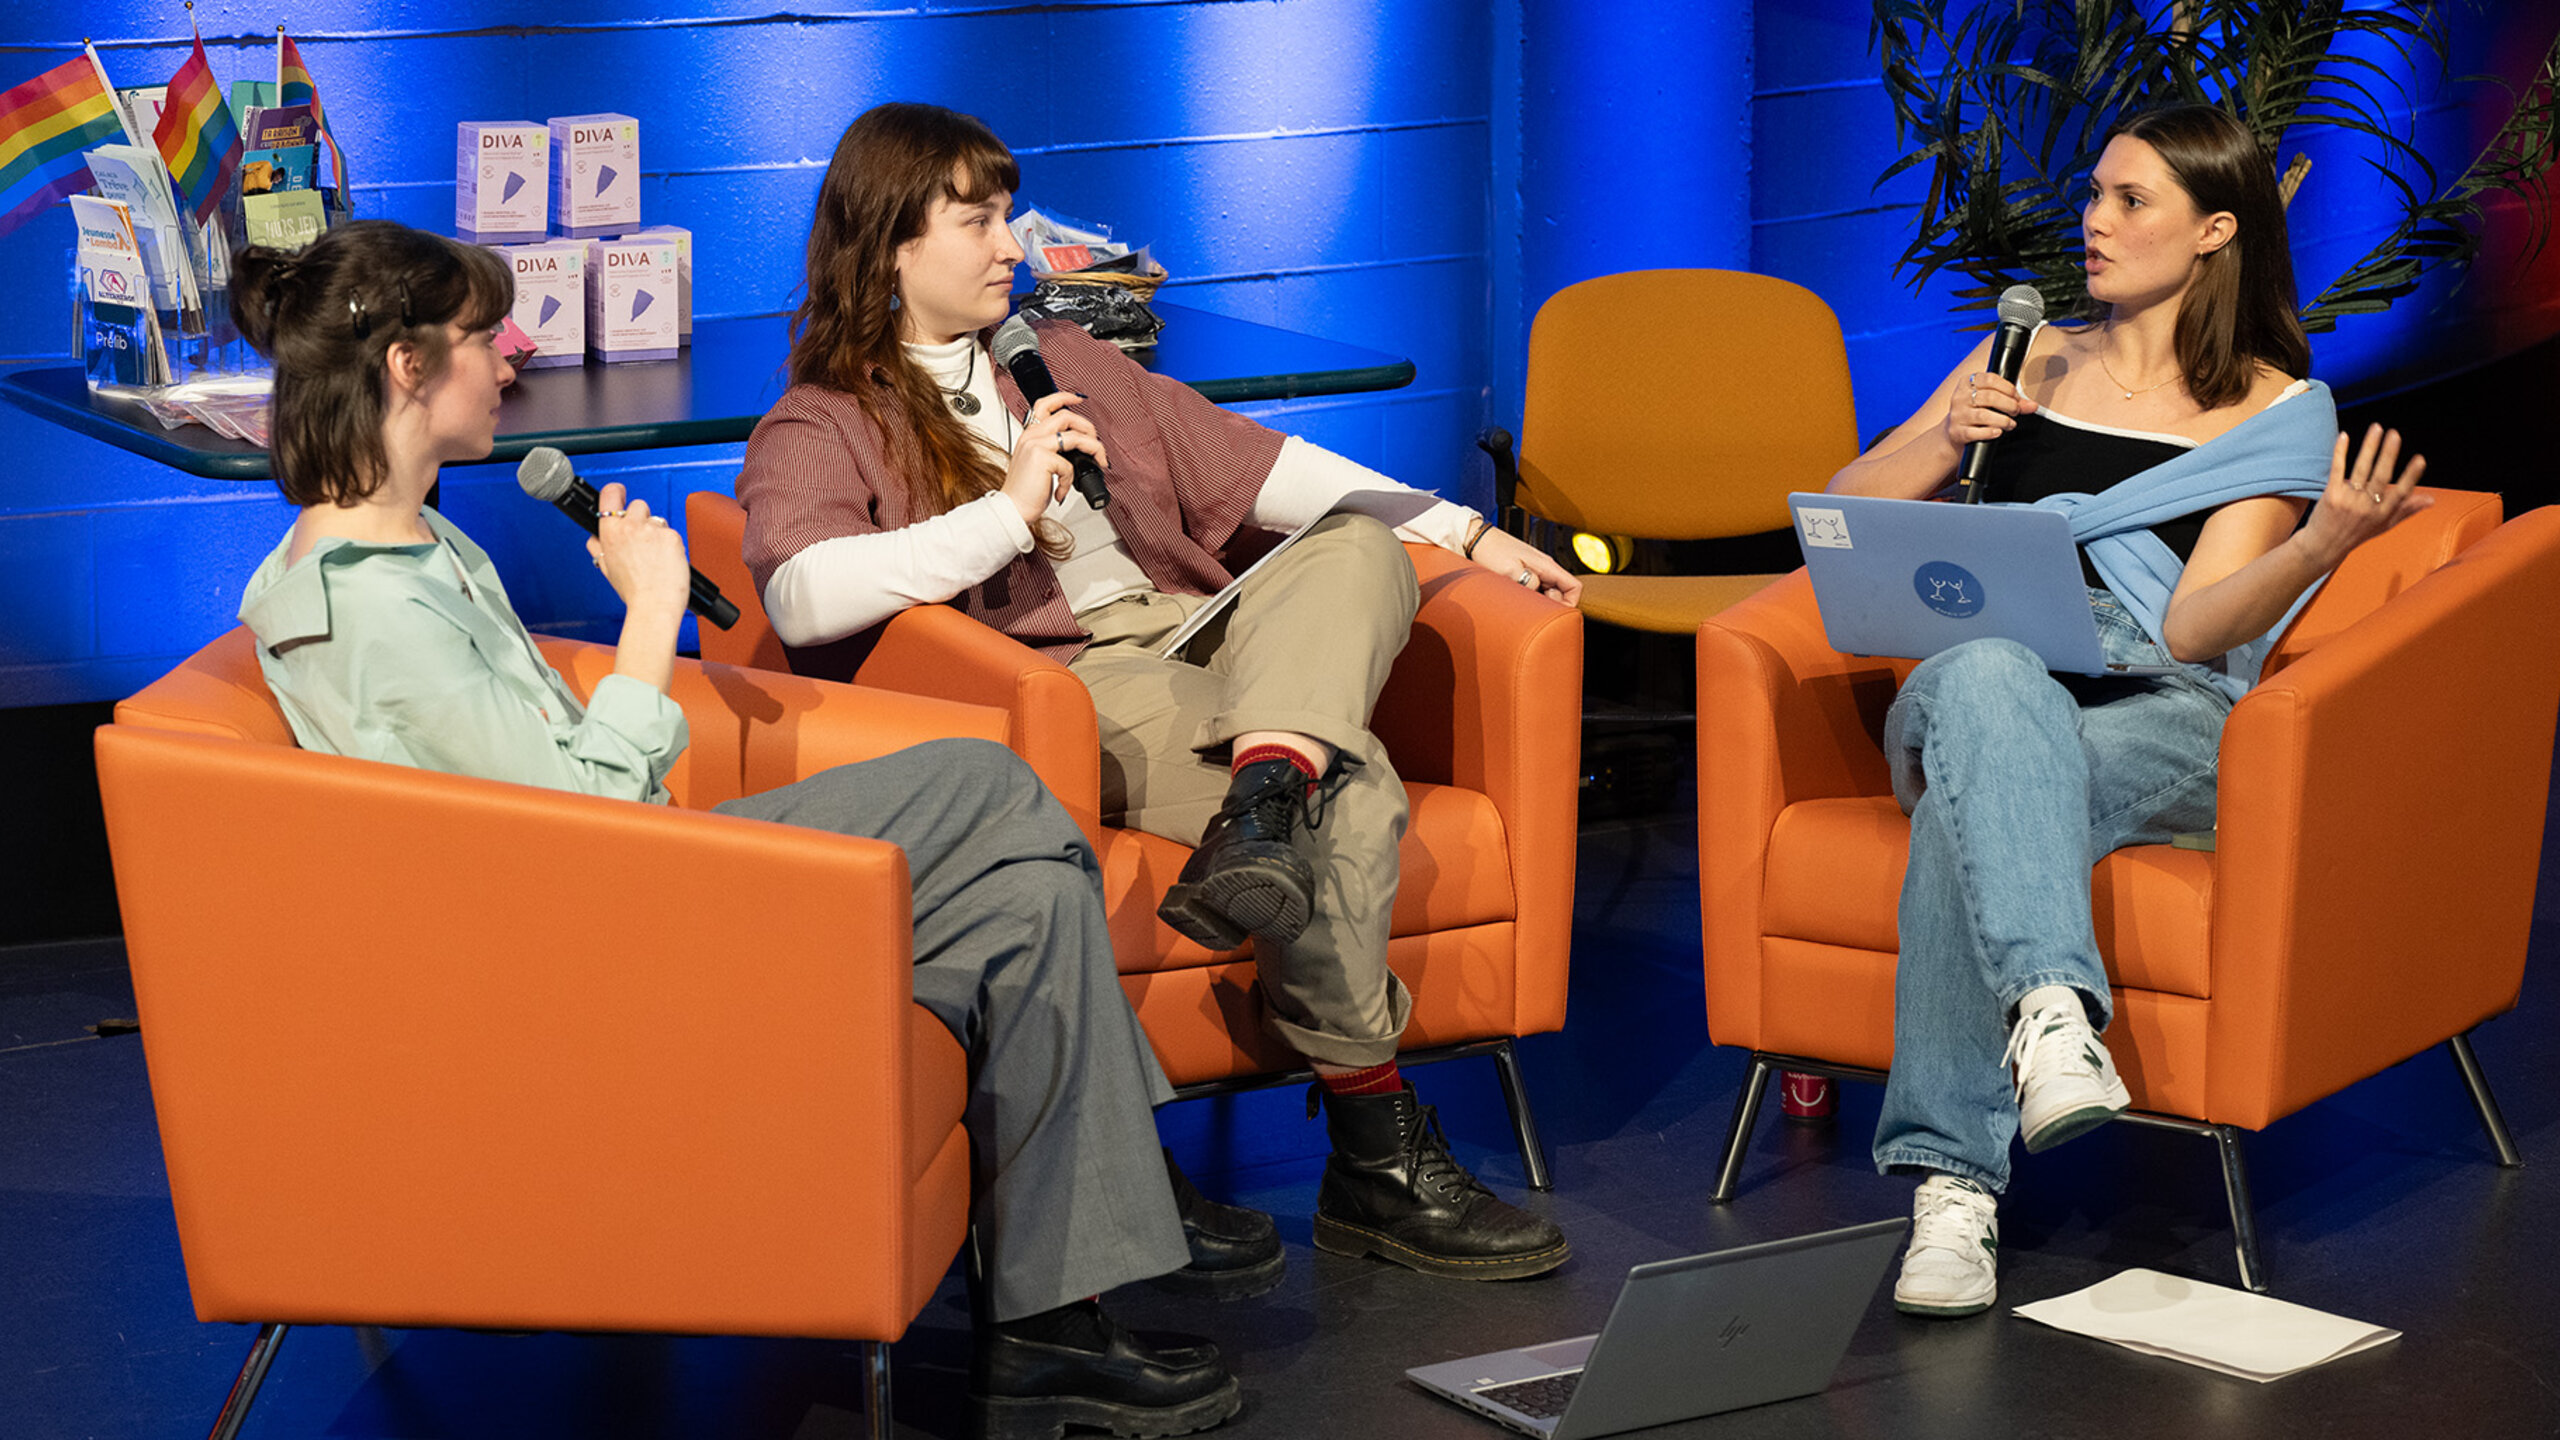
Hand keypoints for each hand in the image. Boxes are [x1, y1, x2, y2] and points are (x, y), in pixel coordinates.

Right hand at [585, 482, 690, 620]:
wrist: (654, 605)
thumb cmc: (633, 591)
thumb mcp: (606, 569)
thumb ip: (599, 549)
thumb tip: (593, 539)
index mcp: (610, 532)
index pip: (610, 495)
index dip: (615, 491)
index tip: (619, 492)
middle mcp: (630, 526)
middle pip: (638, 505)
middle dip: (641, 518)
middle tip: (642, 541)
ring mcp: (652, 530)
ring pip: (657, 519)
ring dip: (656, 531)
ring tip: (654, 555)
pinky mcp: (672, 536)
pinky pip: (671, 533)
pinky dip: (671, 545)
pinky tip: (666, 561)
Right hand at [1003, 392, 1108, 523]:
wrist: (1013, 508)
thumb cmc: (1025, 491)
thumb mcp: (1037, 463)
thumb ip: (1052, 451)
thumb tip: (1077, 449)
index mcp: (1029, 434)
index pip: (1045, 405)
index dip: (1064, 397)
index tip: (1079, 399)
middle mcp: (1031, 436)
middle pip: (1066, 416)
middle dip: (1088, 427)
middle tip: (1096, 443)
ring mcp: (1035, 445)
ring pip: (1074, 436)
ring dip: (1093, 448)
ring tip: (1097, 460)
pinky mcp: (1041, 458)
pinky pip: (1069, 465)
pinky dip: (1070, 480)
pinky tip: (1061, 490)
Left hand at [1466, 525, 1581, 605]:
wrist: (1476, 539)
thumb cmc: (1491, 550)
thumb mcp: (1509, 570)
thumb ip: (1529, 583)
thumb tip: (1539, 595)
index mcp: (1547, 565)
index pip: (1574, 587)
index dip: (1571, 603)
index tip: (1557, 613)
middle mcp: (1544, 567)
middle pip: (1562, 592)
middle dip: (1552, 605)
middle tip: (1533, 608)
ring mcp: (1535, 569)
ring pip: (1548, 592)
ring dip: (1540, 601)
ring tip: (1522, 601)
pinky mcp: (1525, 572)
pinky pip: (1536, 588)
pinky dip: (1530, 596)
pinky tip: (1517, 597)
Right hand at [1942, 369, 2036, 455]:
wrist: (1952, 433)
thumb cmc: (1975, 412)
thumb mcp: (1989, 401)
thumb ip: (2012, 401)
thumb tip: (2033, 405)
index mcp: (1967, 383)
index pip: (1990, 379)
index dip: (2008, 388)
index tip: (2016, 398)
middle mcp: (1959, 397)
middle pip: (1989, 397)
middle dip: (2009, 405)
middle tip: (2016, 411)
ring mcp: (1957, 415)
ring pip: (1984, 415)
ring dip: (2003, 420)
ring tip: (2011, 424)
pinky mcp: (1957, 432)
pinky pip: (1976, 432)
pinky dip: (1991, 432)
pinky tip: (1998, 432)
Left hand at [2301, 423, 2429, 570]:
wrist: (2323, 546)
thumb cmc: (2356, 534)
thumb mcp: (2384, 525)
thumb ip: (2406, 510)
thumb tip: (2430, 499)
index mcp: (2382, 513)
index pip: (2401, 493)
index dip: (2411, 476)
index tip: (2420, 459)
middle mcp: (2366, 507)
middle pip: (2380, 477)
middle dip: (2388, 454)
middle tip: (2395, 434)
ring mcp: (2347, 500)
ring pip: (2361, 469)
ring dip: (2370, 447)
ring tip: (2377, 428)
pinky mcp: (2330, 494)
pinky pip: (2337, 469)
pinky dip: (2341, 452)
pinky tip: (2345, 436)